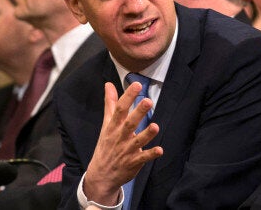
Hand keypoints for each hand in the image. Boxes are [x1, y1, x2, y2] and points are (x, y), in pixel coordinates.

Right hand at [84, 82, 162, 205]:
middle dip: (138, 113)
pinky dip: (151, 154)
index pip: (120, 109)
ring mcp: (126, 150)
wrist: (100, 175)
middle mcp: (120, 137)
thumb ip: (110, 104)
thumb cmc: (106, 146)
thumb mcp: (106, 124)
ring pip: (137, 141)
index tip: (136, 85)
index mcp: (113, 127)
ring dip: (147, 134)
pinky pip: (143, 158)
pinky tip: (160, 150)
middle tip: (148, 101)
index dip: (128, 97)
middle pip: (129, 124)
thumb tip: (108, 84)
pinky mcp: (133, 162)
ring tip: (155, 126)